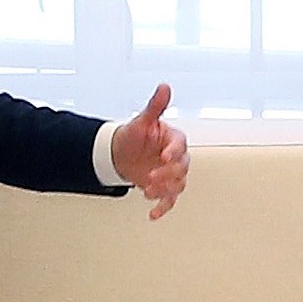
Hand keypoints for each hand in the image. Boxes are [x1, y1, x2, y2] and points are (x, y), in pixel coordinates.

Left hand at [113, 84, 190, 215]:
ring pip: (177, 185)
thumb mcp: (142, 120)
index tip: (164, 157)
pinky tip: (153, 215)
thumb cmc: (134, 135)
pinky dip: (162, 208)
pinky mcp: (164, 188)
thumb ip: (155, 106)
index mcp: (173, 139)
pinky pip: (169, 200)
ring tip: (147, 191)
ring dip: (164, 190)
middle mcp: (175, 157)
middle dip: (167, 174)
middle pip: (182, 168)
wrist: (121, 154)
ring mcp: (170, 173)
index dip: (173, 151)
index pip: (179, 145)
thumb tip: (164, 86)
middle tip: (151, 176)